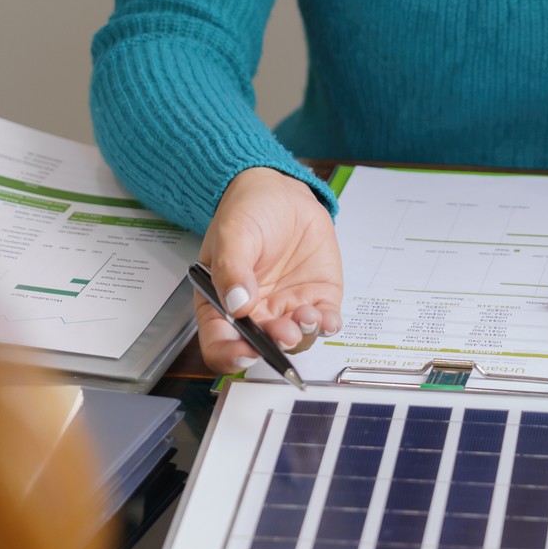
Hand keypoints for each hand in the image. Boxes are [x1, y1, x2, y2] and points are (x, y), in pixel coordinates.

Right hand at [197, 167, 343, 374]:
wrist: (282, 193)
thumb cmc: (248, 212)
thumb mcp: (232, 234)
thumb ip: (232, 269)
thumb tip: (238, 304)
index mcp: (222, 303)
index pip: (220, 343)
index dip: (230, 355)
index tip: (245, 352)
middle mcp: (255, 314)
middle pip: (262, 347)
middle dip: (274, 347)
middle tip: (283, 332)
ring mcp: (287, 309)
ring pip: (296, 340)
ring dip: (302, 336)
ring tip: (305, 314)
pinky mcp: (316, 299)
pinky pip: (324, 323)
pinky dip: (327, 326)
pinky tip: (327, 318)